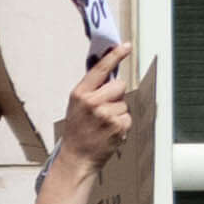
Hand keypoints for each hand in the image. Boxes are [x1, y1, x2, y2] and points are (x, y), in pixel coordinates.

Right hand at [57, 46, 133, 168]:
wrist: (77, 157)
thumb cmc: (77, 131)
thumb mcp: (75, 106)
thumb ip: (90, 89)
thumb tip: (107, 72)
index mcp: (80, 94)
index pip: (100, 69)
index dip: (115, 56)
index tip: (125, 46)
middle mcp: (92, 102)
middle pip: (119, 85)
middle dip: (116, 95)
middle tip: (104, 108)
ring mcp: (106, 114)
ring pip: (124, 103)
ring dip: (118, 112)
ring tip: (104, 124)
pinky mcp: (118, 125)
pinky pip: (128, 116)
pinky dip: (122, 123)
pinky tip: (109, 131)